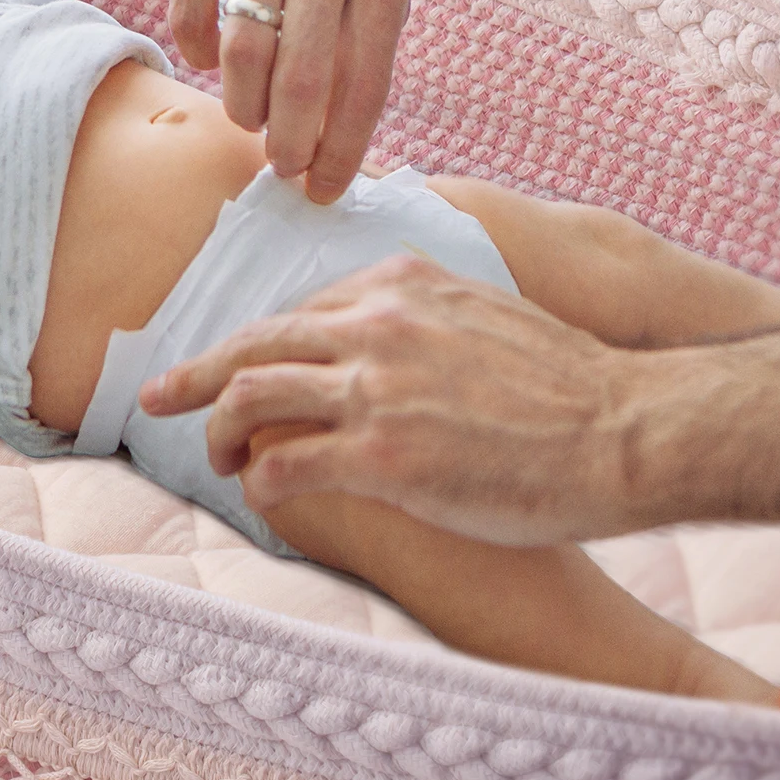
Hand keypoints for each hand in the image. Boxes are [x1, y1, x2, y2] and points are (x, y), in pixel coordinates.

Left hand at [138, 254, 642, 544]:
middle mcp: (376, 324)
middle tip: (157, 394)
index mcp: (400, 284)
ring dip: (220, 430)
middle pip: (254, 341)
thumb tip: (390, 328)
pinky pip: (286, 465)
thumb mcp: (484, 312)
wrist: (622, 428)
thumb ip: (425, 315)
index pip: (301, 309)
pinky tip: (266, 495)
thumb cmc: (567, 385)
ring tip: (216, 459)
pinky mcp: (382, 457)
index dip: (260, 344)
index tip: (236, 364)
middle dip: (196, 372)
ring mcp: (375, 388)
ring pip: (251, 395)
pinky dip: (262, 482)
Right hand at [169, 0, 421, 201]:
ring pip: (241, 50)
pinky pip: (191, 3)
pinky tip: (210, 61)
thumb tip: (345, 115)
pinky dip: (198, 48)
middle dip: (291, 145)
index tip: (327, 188)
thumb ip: (377, 17)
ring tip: (250, 121)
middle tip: (284, 171)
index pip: (364, 81)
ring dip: (243, 105)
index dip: (343, 149)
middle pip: (300, 80)